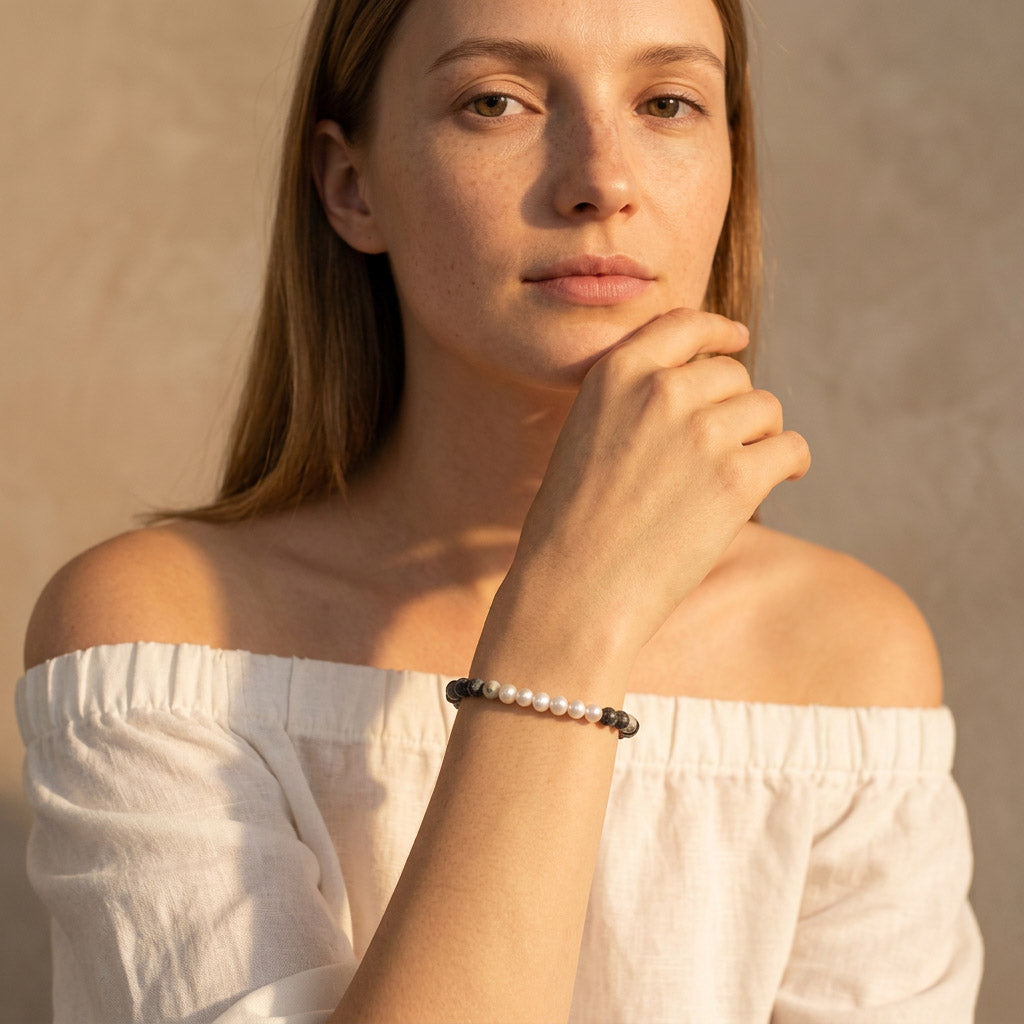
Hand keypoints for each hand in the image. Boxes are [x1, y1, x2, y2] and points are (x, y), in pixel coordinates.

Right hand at [497, 308, 810, 670]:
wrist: (575, 587)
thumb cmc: (573, 524)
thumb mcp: (585, 435)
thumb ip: (633, 400)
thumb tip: (700, 384)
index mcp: (617, 373)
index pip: (684, 324)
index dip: (718, 330)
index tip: (736, 339)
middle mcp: (661, 390)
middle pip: (732, 373)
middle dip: (736, 405)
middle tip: (726, 448)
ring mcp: (701, 432)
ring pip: (765, 409)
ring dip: (762, 436)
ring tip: (742, 473)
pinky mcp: (736, 478)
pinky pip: (789, 448)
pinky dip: (789, 463)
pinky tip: (780, 480)